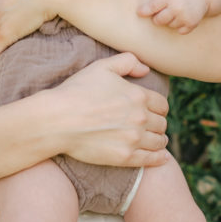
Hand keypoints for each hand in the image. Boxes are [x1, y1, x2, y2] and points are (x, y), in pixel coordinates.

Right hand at [52, 53, 168, 168]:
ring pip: (159, 141)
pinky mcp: (125, 157)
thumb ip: (127, 62)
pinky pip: (152, 159)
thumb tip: (146, 69)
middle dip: (157, 123)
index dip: (158, 107)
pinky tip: (161, 157)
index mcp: (138, 95)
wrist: (58, 120)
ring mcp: (134, 139)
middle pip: (162, 123)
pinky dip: (159, 158)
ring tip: (154, 140)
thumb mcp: (102, 67)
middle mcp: (140, 117)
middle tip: (152, 126)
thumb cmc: (77, 91)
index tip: (153, 111)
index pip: (162, 104)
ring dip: (159, 140)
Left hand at [138, 0, 208, 33]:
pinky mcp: (191, 23)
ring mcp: (184, 16)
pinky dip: (181, 26)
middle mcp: (176, 6)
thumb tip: (138, 13)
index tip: (139, 13)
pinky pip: (180, 31)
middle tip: (165, 12)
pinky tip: (184, 17)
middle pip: (158, 21)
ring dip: (171, 21)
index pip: (151, 8)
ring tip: (177, 11)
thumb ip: (154, 1)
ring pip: (169, 26)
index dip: (144, 11)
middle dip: (159, 18)